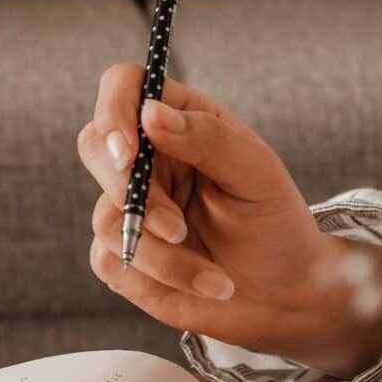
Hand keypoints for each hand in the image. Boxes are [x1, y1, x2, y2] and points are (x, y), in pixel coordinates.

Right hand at [78, 64, 381, 376]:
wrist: (285, 294)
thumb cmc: (275, 224)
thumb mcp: (256, 174)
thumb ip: (208, 138)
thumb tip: (151, 112)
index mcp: (178, 123)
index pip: (123, 87)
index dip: (114, 111)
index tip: (130, 152)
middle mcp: (146, 161)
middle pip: (96, 147)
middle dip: (131, 193)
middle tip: (178, 227)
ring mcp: (128, 210)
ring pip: (107, 219)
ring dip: (163, 255)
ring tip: (218, 277)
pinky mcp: (123, 258)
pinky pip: (111, 262)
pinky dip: (163, 278)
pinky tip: (205, 285)